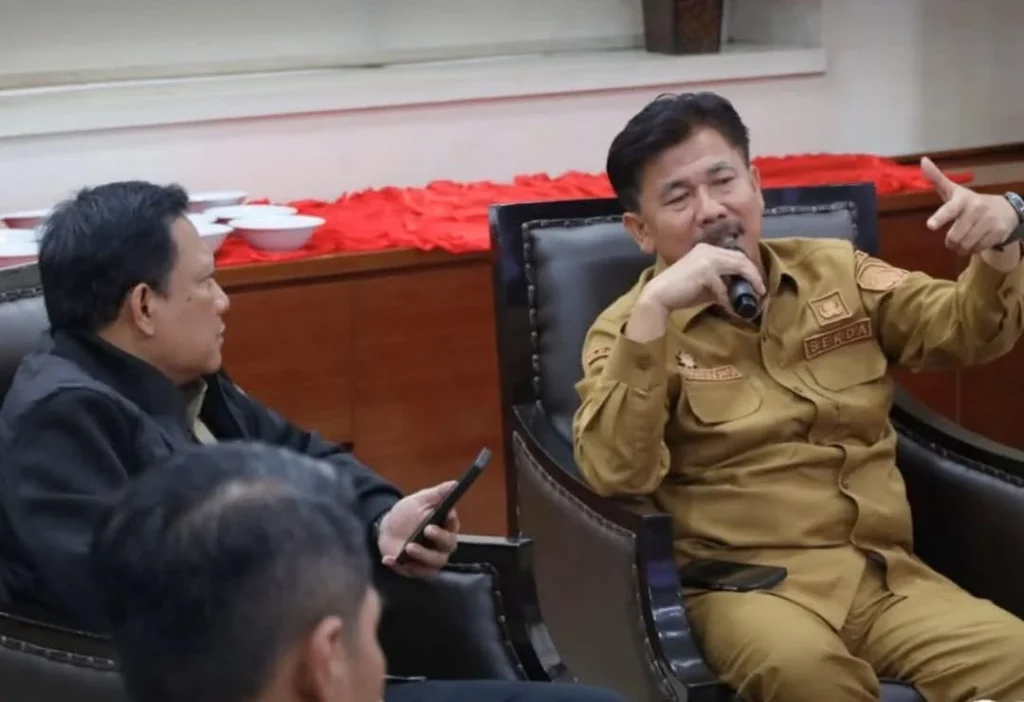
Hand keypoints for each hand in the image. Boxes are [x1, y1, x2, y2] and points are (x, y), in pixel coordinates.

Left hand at [377, 481, 459, 577]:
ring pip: (432, 563)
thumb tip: (454, 483)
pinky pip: (410, 571)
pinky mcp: (414, 570)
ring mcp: (429, 561)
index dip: (451, 522)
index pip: (453, 526)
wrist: (388, 528)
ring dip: (422, 556)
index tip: (447, 514)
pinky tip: (388, 559)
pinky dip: (399, 566)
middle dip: (439, 538)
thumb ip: (437, 494)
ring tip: (408, 547)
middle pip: (447, 546)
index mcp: (446, 528)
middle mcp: (442, 547)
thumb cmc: (408, 514)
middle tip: (426, 530)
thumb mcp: (420, 500)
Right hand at [641, 242, 764, 312]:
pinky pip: (723, 286)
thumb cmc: (681, 291)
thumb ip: (722, 282)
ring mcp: (706, 258)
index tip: (757, 283)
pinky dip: (727, 298)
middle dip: (754, 276)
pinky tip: (727, 307)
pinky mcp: (704, 271)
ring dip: (749, 283)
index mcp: (707, 249)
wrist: (659, 296)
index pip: (736, 255)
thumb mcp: (706, 284)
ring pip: (738, 267)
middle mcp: (708, 249)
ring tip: (754, 297)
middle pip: (741, 259)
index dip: (749, 269)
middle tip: (761, 291)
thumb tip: (740, 290)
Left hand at [922, 157, 1018, 254]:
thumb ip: (937, 179)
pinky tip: (976, 241)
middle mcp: (976, 209)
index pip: (949, 210)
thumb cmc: (971, 202)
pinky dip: (973, 250)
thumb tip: (922, 160)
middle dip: (950, 242)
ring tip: (964, 240)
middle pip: (954, 237)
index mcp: (962, 200)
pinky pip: (977, 249)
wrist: (1006, 208)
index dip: (940, 218)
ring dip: (960, 248)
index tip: (930, 225)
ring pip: (965, 245)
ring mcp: (989, 221)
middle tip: (952, 239)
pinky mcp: (999, 232)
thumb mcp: (954, 191)